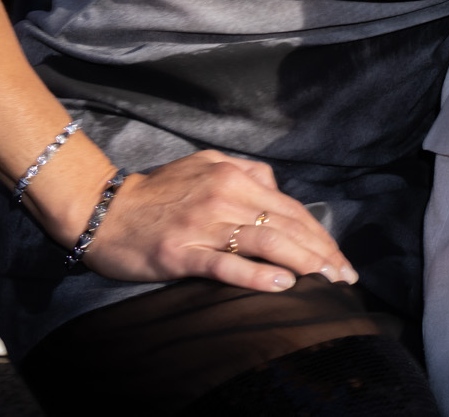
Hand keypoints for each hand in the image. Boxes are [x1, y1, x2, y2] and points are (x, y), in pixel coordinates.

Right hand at [76, 150, 357, 292]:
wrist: (104, 210)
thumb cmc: (158, 191)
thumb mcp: (206, 164)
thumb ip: (245, 172)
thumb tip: (275, 186)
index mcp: (234, 176)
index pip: (290, 207)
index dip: (319, 234)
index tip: (339, 257)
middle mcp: (224, 196)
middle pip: (286, 225)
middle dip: (321, 252)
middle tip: (344, 276)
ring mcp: (203, 225)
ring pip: (265, 242)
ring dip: (301, 262)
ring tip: (325, 280)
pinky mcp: (181, 253)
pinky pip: (227, 264)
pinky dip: (258, 274)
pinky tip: (283, 284)